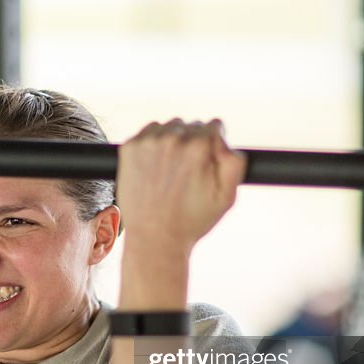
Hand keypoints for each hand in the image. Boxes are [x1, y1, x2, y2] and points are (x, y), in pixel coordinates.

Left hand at [117, 118, 245, 255]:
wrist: (155, 238)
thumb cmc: (192, 220)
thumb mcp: (227, 196)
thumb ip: (234, 162)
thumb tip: (224, 139)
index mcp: (199, 147)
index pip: (214, 126)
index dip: (213, 147)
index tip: (206, 164)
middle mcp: (173, 139)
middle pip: (191, 126)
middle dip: (193, 144)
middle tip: (187, 173)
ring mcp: (148, 142)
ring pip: (169, 127)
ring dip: (172, 142)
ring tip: (170, 172)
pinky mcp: (129, 148)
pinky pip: (148, 133)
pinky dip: (152, 145)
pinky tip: (155, 168)